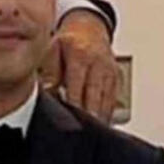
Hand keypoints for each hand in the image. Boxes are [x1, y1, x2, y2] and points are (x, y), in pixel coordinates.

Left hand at [40, 9, 119, 123]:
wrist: (89, 29)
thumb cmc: (68, 41)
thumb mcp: (53, 49)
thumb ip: (49, 71)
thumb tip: (47, 91)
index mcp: (81, 55)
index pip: (78, 85)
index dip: (74, 104)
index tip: (68, 119)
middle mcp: (99, 64)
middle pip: (94, 97)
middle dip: (88, 117)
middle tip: (80, 134)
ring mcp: (110, 72)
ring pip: (105, 102)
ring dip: (97, 118)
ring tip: (88, 134)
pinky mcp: (116, 79)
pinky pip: (112, 101)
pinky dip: (105, 114)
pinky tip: (97, 127)